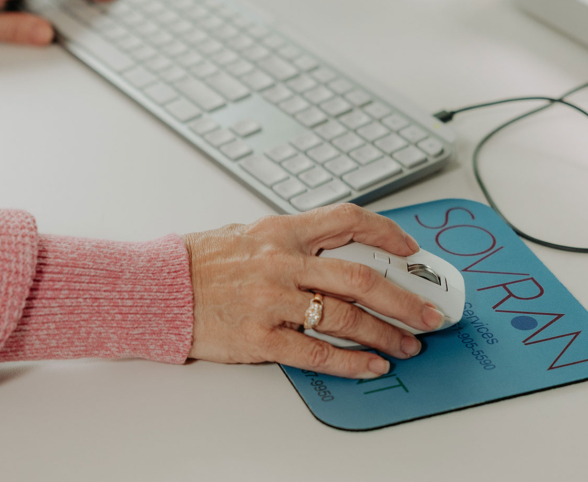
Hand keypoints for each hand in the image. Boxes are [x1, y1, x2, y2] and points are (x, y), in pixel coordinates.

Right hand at [183, 204, 445, 379]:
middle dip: (404, 299)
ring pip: (346, 317)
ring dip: (386, 335)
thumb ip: (293, 240)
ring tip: (408, 346)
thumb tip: (338, 249)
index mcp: (281, 230)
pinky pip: (317, 352)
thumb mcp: (248, 234)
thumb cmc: (199, 262)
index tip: (412, 250)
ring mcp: (272, 301)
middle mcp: (282, 263)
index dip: (387, 232)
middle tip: (429, 314)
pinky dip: (350, 361)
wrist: (157, 290)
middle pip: (361, 278)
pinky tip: (371, 365)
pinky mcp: (260, 338)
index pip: (347, 221)